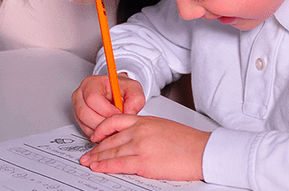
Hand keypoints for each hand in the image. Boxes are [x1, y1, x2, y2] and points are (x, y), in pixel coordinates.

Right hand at [72, 74, 143, 136]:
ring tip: (114, 127)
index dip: (107, 110)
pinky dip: (97, 133)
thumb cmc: (121, 89)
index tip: (119, 115)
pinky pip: (85, 129)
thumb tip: (129, 112)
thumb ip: (135, 99)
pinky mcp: (78, 118)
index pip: (93, 98)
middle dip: (103, 123)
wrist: (116, 92)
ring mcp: (77, 106)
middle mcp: (80, 94)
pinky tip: (108, 130)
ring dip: (100, 130)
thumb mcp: (134, 89)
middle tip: (116, 124)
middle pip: (85, 113)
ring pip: (84, 123)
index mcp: (91, 83)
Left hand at [79, 114, 208, 180]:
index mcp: (144, 121)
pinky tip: (99, 167)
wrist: (202, 150)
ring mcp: (140, 146)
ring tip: (89, 163)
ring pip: (112, 152)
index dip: (101, 130)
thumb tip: (133, 139)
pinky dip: (106, 166)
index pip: (115, 121)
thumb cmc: (187, 141)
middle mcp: (139, 131)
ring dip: (97, 158)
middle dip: (96, 148)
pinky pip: (119, 164)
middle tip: (86, 155)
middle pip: (110, 139)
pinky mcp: (144, 162)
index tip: (95, 136)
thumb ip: (145, 130)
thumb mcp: (162, 126)